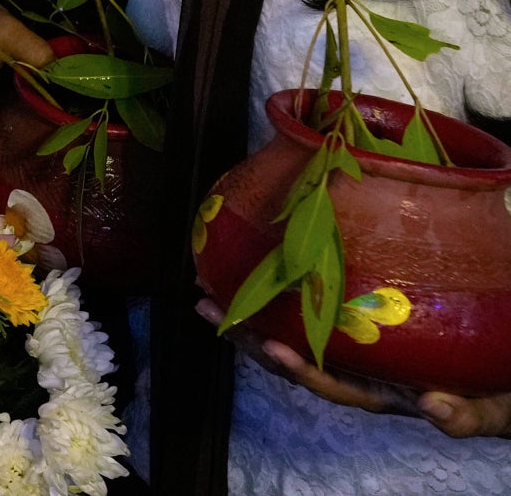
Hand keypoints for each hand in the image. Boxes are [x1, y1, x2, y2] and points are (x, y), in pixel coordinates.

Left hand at [196, 301, 510, 437]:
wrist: (502, 379)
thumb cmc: (495, 394)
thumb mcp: (487, 409)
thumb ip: (465, 416)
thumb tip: (434, 410)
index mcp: (382, 392)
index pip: (332, 384)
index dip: (301, 369)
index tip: (271, 348)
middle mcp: (359, 370)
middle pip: (296, 357)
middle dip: (252, 336)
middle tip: (209, 309)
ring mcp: (356, 347)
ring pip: (295, 332)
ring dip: (253, 315)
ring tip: (210, 291)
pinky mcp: (360, 321)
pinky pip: (314, 310)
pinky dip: (282, 296)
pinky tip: (255, 273)